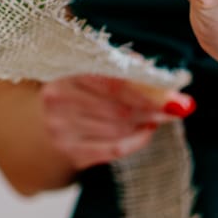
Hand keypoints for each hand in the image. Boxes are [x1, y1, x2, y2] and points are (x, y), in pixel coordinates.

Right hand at [37, 74, 194, 171]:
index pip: (113, 82)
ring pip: (119, 128)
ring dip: (147, 122)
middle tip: (179, 107)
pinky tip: (147, 131)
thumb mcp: (87, 68)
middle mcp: (58, 100)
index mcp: (64, 71)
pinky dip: (136, 141)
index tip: (176, 95)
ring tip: (162, 116)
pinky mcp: (70, 151)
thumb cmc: (74, 89)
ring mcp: (61, 128)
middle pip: (119, 107)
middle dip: (155, 108)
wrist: (38, 123)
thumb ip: (119, 66)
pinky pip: (113, 149)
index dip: (147, 89)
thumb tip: (156, 76)